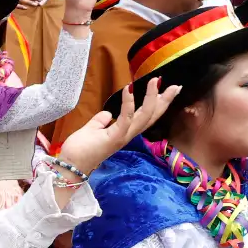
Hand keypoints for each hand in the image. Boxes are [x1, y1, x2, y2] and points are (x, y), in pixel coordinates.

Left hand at [55, 78, 179, 179]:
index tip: (168, 90)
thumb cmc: (80, 149)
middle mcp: (127, 135)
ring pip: (144, 116)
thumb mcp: (92, 129)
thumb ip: (101, 121)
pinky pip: (125, 118)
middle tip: (176, 86)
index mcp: (124, 132)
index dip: (157, 104)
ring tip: (156, 81)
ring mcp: (122, 137)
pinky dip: (128, 103)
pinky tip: (129, 89)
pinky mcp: (114, 137)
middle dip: (164, 101)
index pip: (145, 117)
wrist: (70, 166)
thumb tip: (108, 114)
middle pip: (151, 116)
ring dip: (151, 98)